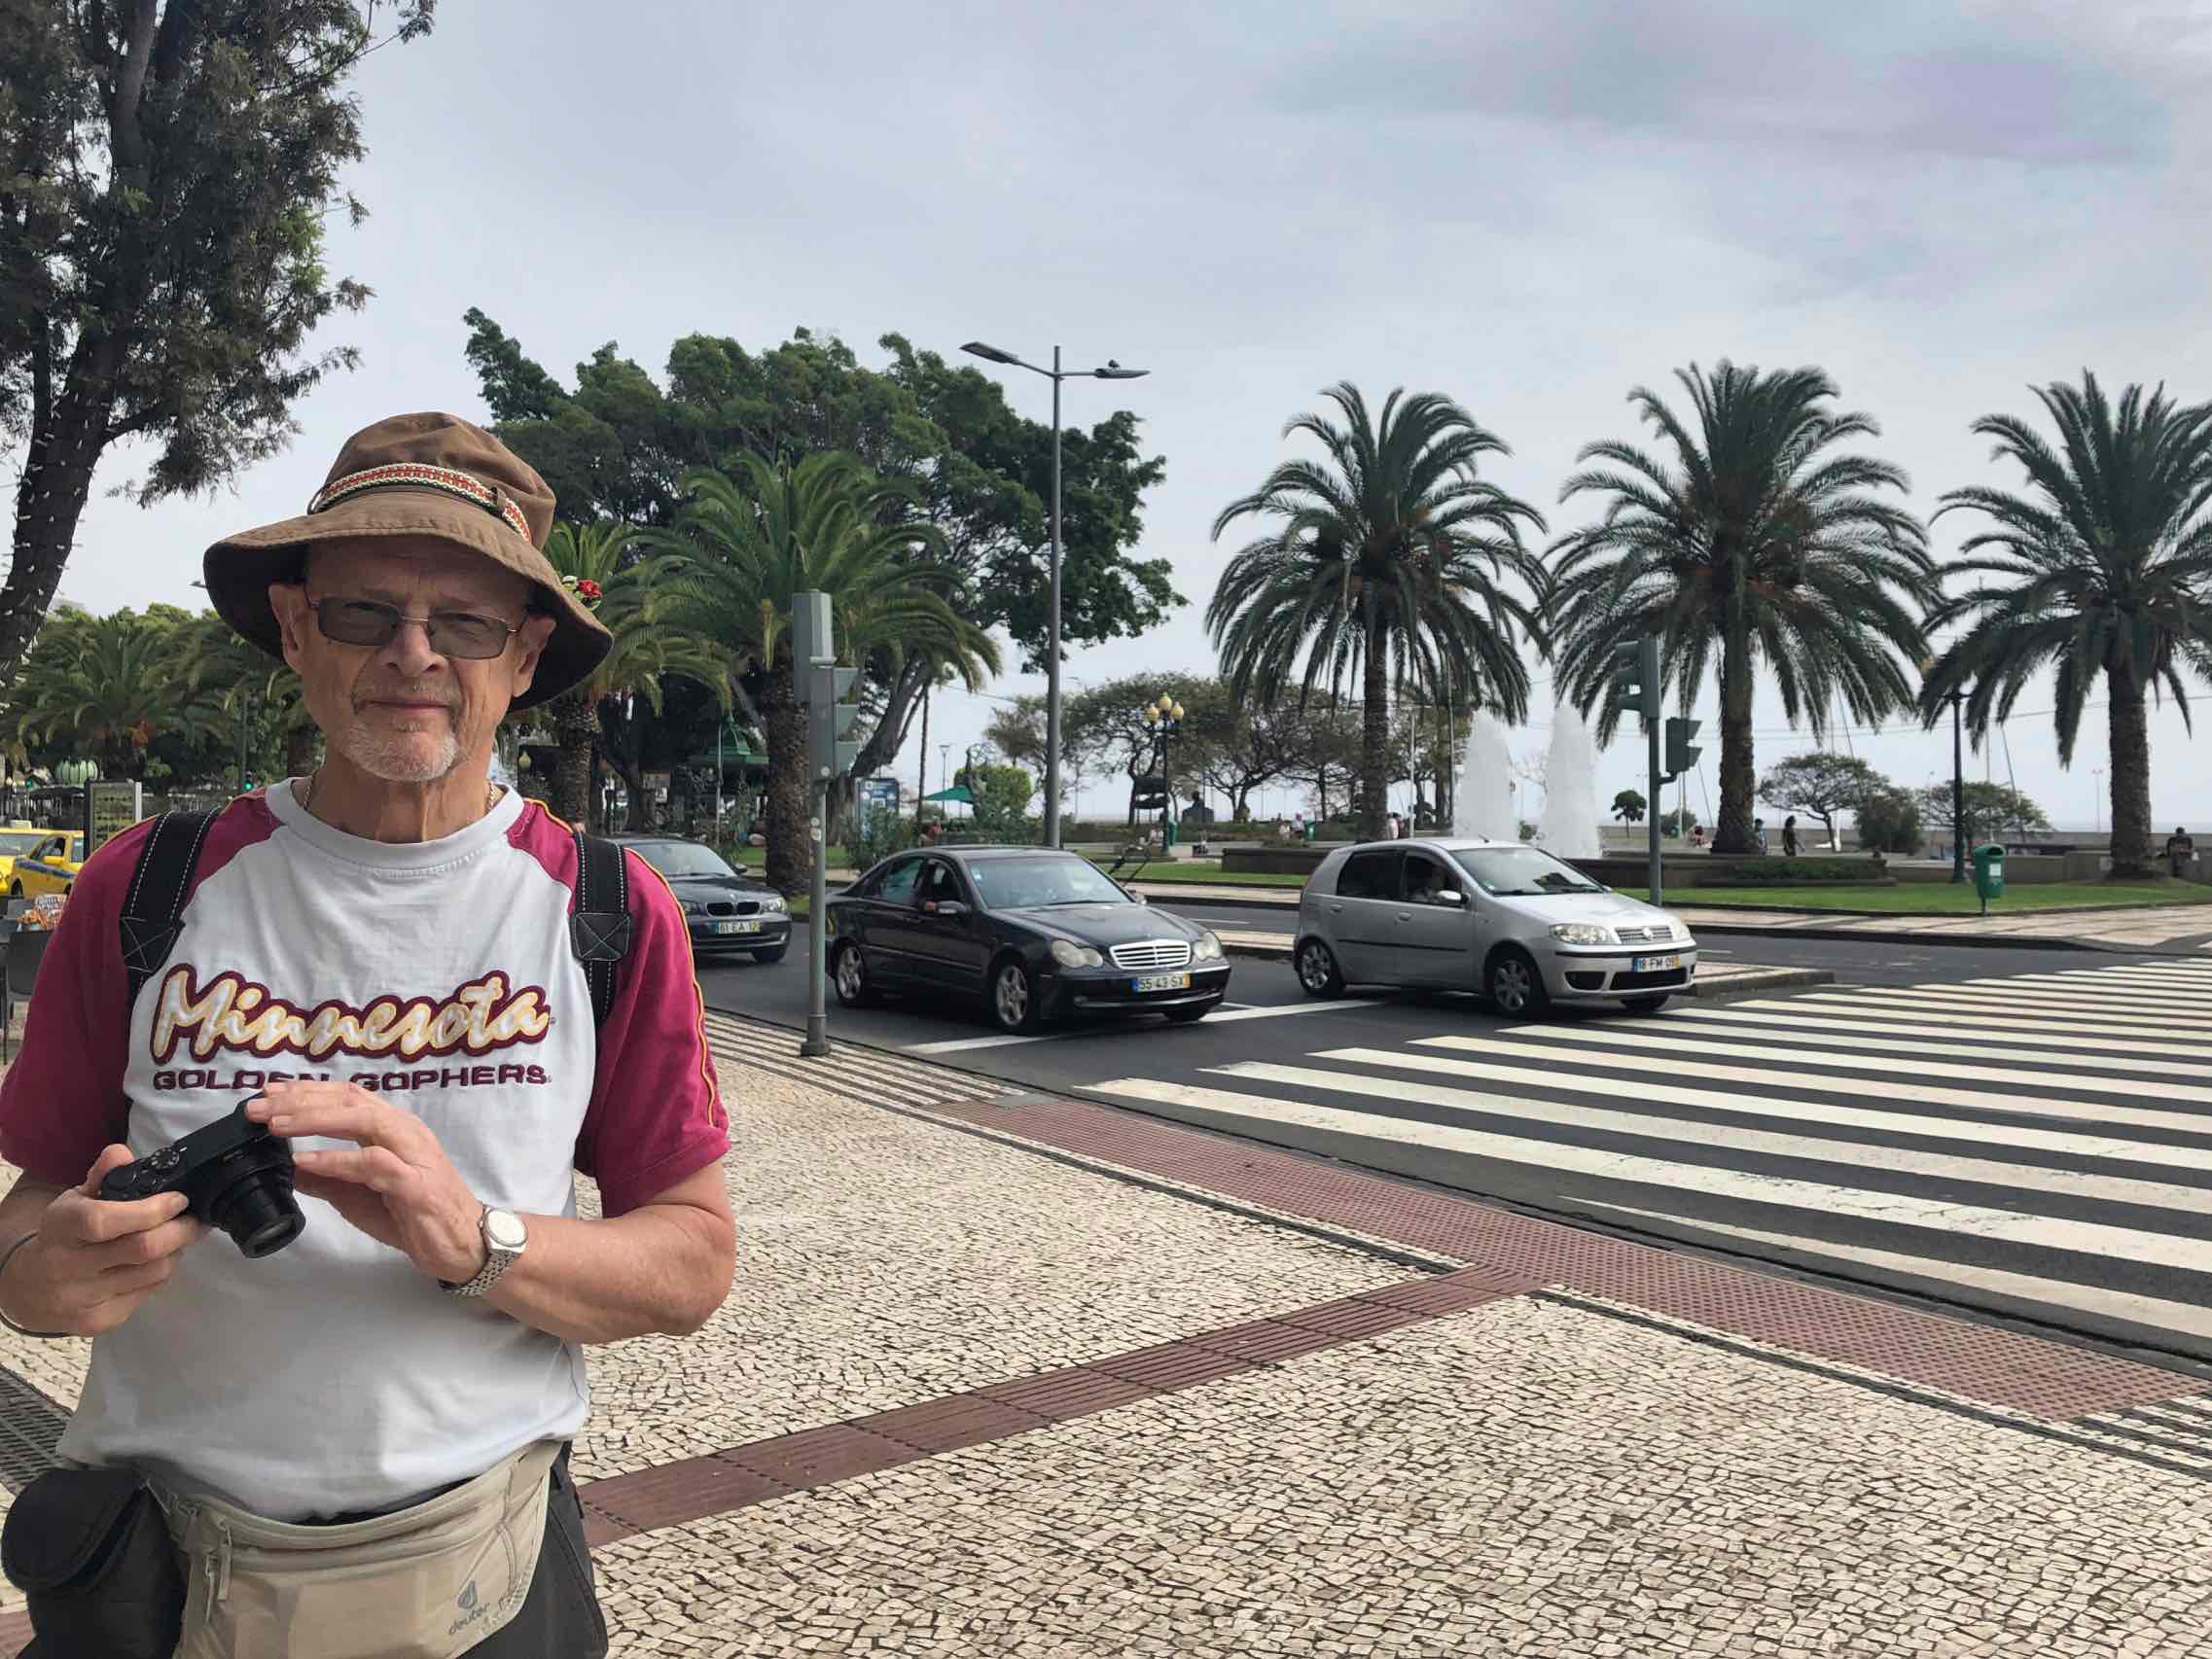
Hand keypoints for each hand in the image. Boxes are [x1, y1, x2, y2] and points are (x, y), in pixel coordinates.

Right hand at [1, 1146, 207, 1335]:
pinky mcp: (98, 1322)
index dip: (151, 1210)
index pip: (106, 1221)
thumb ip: (103, 1176)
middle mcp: (66, 1266)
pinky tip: (155, 1262)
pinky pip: (148, 1293)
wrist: (30, 1288)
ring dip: (176, 1252)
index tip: (179, 1199)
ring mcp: (82, 1298)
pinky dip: (161, 1274)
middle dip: (181, 1230)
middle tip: (195, 1219)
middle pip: (143, 1249)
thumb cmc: (64, 1236)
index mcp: (61, 1228)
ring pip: (154, 1273)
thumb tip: (121, 1154)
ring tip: (176, 1237)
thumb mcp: (75, 1201)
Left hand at [249, 1082, 484, 1283]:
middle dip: (299, 1100)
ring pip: (362, 1120)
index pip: (347, 1097)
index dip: (306, 1092)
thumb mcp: (362, 1198)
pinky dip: (336, 1159)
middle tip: (257, 1107)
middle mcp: (404, 1132)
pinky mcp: (414, 1183)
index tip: (267, 1092)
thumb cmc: (418, 1219)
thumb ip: (330, 1180)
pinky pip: (371, 1163)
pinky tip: (306, 1160)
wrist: (466, 1246)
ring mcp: (412, 1154)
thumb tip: (290, 1168)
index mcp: (393, 1130)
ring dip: (314, 1120)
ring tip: (275, 1125)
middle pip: (350, 1100)